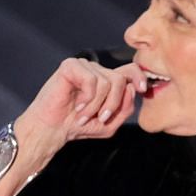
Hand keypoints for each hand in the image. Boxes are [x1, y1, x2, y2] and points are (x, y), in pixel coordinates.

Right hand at [21, 58, 147, 145]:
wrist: (53, 130)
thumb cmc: (78, 126)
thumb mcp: (109, 123)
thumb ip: (125, 108)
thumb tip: (132, 89)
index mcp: (107, 80)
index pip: (130, 70)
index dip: (139, 77)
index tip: (143, 89)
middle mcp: (96, 70)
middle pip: (120, 79)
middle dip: (113, 103)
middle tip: (100, 118)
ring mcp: (84, 66)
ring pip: (107, 82)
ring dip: (96, 105)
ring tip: (83, 115)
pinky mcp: (71, 66)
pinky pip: (91, 81)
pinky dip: (87, 99)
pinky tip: (77, 105)